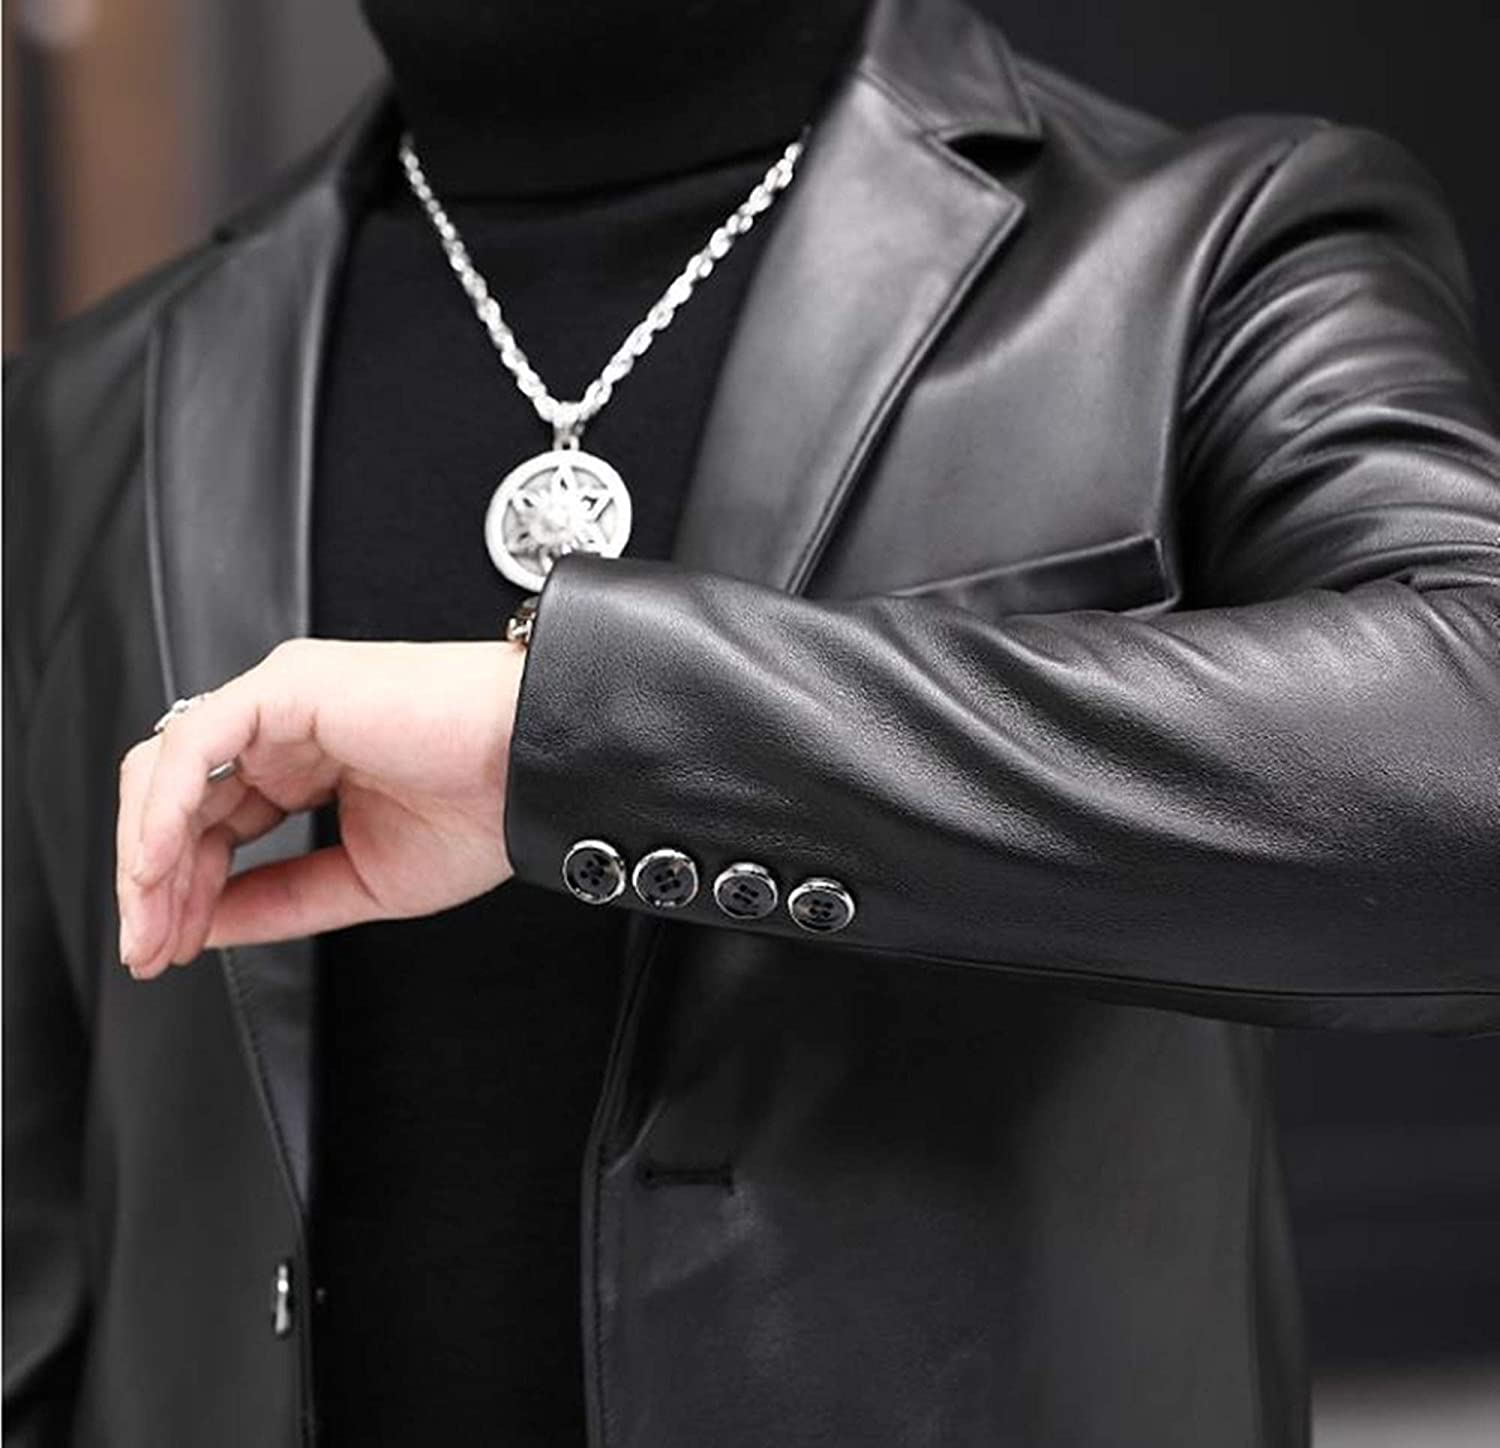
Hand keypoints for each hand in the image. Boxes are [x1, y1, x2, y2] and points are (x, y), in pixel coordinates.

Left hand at [116, 637, 525, 978]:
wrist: (539, 769)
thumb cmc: (487, 808)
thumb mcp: (364, 881)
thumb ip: (279, 900)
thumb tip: (203, 926)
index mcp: (308, 763)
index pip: (213, 823)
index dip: (182, 890)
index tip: (169, 947)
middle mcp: (287, 727)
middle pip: (179, 799)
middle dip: (154, 881)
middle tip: (151, 944)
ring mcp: (284, 700)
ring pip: (170, 767)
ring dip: (148, 851)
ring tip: (156, 918)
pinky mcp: (289, 685)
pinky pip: (196, 741)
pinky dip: (167, 806)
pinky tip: (164, 864)